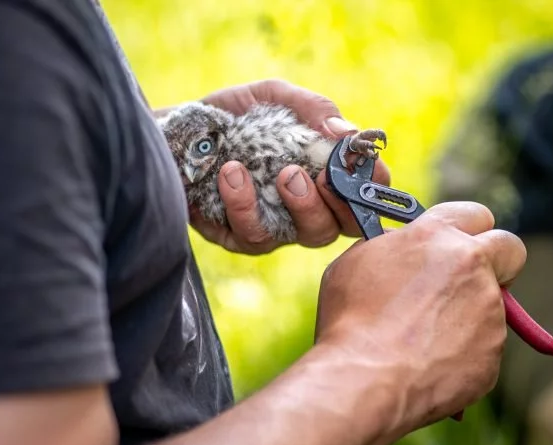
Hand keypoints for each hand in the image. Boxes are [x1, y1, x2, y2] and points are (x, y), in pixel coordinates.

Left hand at [190, 78, 390, 254]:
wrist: (178, 132)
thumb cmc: (235, 116)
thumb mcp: (274, 98)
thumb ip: (311, 109)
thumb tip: (346, 131)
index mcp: (325, 175)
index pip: (366, 191)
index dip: (374, 185)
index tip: (365, 166)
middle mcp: (307, 207)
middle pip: (343, 225)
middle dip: (337, 202)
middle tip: (319, 174)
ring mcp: (277, 227)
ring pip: (305, 236)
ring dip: (300, 206)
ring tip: (281, 173)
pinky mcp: (240, 238)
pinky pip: (254, 235)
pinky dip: (245, 204)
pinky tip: (231, 174)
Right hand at [314, 201, 526, 430]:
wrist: (364, 379)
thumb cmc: (350, 320)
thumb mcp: (357, 262)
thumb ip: (392, 247)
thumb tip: (404, 250)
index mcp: (436, 236)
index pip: (475, 214)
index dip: (467, 231)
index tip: (458, 246)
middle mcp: (472, 266)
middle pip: (510, 249)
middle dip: (497, 261)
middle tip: (468, 280)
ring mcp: (490, 312)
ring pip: (494, 305)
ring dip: (470, 313)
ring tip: (423, 336)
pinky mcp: (493, 354)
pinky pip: (484, 348)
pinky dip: (463, 352)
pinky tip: (426, 362)